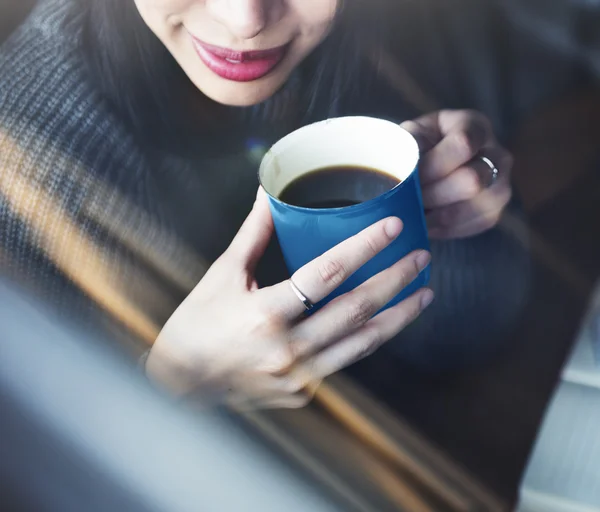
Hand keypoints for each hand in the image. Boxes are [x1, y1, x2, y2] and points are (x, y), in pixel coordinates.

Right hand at [146, 189, 432, 408]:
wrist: (179, 383)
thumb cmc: (196, 325)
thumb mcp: (222, 275)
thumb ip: (253, 235)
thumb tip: (268, 195)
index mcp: (264, 313)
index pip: (327, 273)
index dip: (364, 247)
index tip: (392, 229)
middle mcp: (286, 348)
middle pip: (355, 309)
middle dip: (395, 281)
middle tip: (422, 258)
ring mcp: (298, 376)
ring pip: (362, 343)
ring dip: (398, 317)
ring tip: (424, 294)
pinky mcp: (302, 392)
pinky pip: (344, 360)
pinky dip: (367, 338)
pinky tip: (385, 321)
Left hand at [401, 110, 512, 238]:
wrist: (433, 165)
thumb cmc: (420, 146)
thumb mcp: (412, 136)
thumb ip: (409, 147)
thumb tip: (405, 173)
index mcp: (475, 126)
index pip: (463, 144)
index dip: (434, 165)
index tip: (410, 177)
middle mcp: (497, 154)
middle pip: (472, 180)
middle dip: (434, 194)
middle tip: (408, 200)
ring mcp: (501, 185)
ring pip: (475, 208)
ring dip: (438, 215)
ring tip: (413, 214)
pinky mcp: (494, 213)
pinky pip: (472, 226)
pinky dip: (444, 229)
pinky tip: (425, 223)